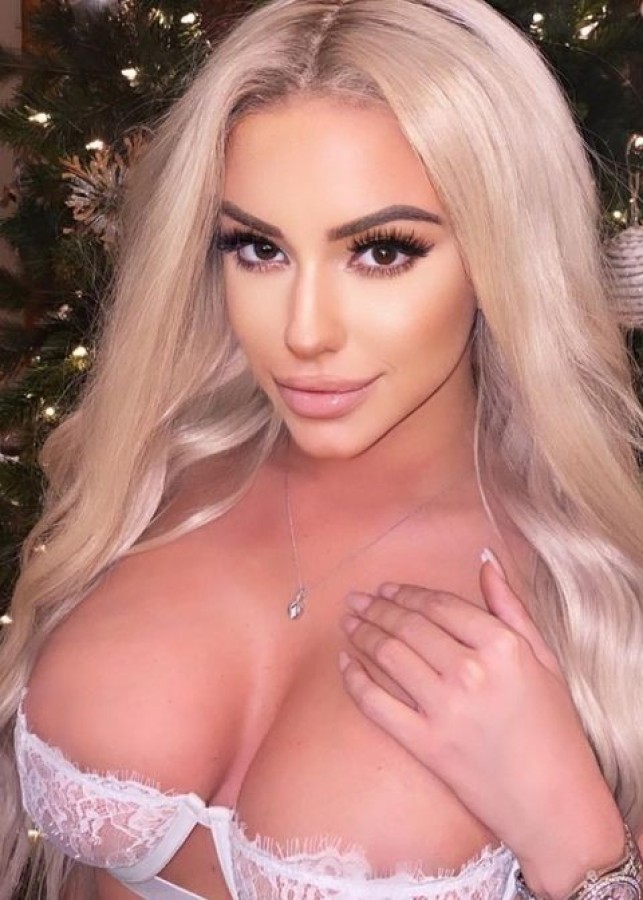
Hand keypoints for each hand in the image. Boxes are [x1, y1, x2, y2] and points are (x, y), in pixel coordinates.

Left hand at [339, 551, 623, 878]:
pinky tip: (344, 662)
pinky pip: (376, 704)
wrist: (554, 805)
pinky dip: (355, 679)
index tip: (387, 588)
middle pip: (408, 625)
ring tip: (348, 621)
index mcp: (501, 645)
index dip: (407, 593)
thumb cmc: (554, 729)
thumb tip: (485, 560)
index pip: (439, 605)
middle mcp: (470, 671)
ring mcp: (444, 709)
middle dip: (377, 607)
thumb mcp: (544, 659)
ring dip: (362, 633)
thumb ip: (510, 606)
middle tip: (357, 599)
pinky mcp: (425, 745)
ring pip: (388, 656)